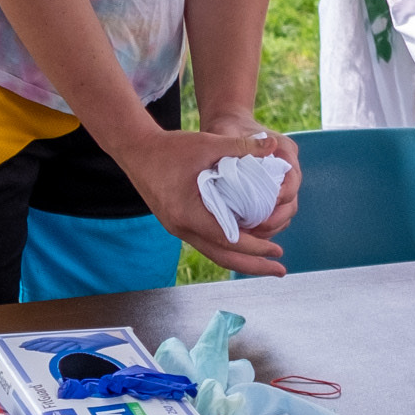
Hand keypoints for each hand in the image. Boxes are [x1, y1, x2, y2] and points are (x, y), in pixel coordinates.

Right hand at [104, 121, 303, 276]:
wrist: (135, 149)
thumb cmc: (169, 147)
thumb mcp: (207, 143)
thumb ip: (241, 146)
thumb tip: (272, 144)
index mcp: (189, 213)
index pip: (228, 240)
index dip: (255, 248)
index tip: (277, 251)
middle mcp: (181, 227)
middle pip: (222, 257)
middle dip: (253, 266)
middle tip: (279, 271)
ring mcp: (177, 228)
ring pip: (213, 253)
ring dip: (240, 260)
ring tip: (265, 264)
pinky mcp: (176, 223)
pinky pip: (205, 242)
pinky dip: (226, 247)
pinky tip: (242, 245)